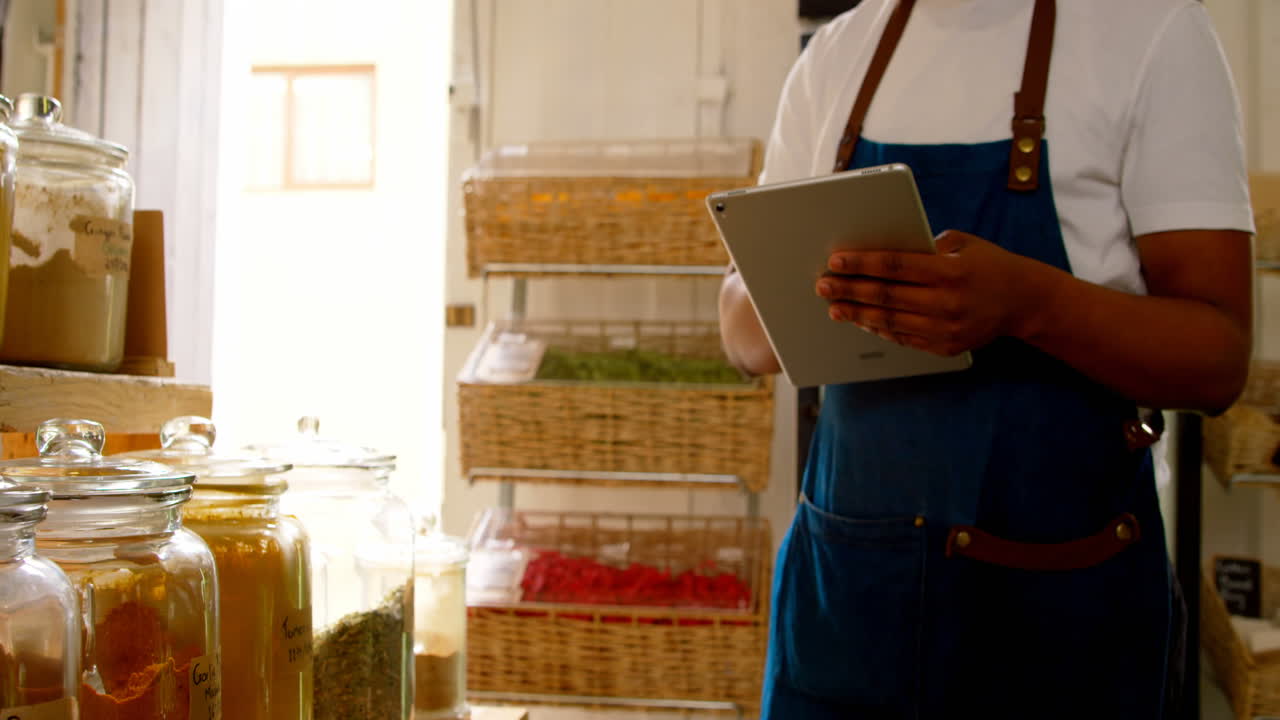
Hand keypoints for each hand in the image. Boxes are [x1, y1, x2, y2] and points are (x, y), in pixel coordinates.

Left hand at [815, 230, 1053, 355]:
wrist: (1024, 301)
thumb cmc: (987, 264)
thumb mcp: (960, 244)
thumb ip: (922, 247)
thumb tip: (877, 252)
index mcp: (949, 271)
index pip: (894, 266)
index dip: (861, 264)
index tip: (835, 261)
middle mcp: (947, 302)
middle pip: (886, 296)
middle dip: (849, 290)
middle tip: (822, 286)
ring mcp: (946, 328)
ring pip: (890, 321)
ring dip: (858, 314)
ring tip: (834, 306)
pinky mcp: (946, 347)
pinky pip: (903, 338)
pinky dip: (879, 329)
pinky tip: (862, 320)